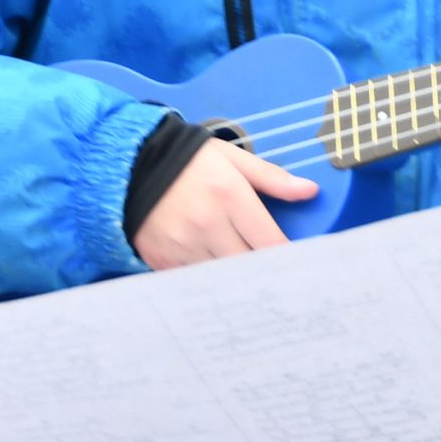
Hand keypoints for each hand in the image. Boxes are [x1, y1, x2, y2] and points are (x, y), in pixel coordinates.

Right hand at [132, 139, 318, 270]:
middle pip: (249, 266)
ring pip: (222, 278)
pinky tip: (214, 273)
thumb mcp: (233, 159)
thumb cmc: (189, 160)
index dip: (288, 257)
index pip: (271, 242)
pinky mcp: (160, 260)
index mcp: (230, 196)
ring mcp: (182, 246)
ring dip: (235, 278)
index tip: (298, 264)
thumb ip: (272, 178)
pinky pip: (193, 282)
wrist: (130, 165)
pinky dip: (206, 281)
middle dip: (264, 271)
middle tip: (275, 274)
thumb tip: (310, 191)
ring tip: (246, 276)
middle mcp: (207, 225)